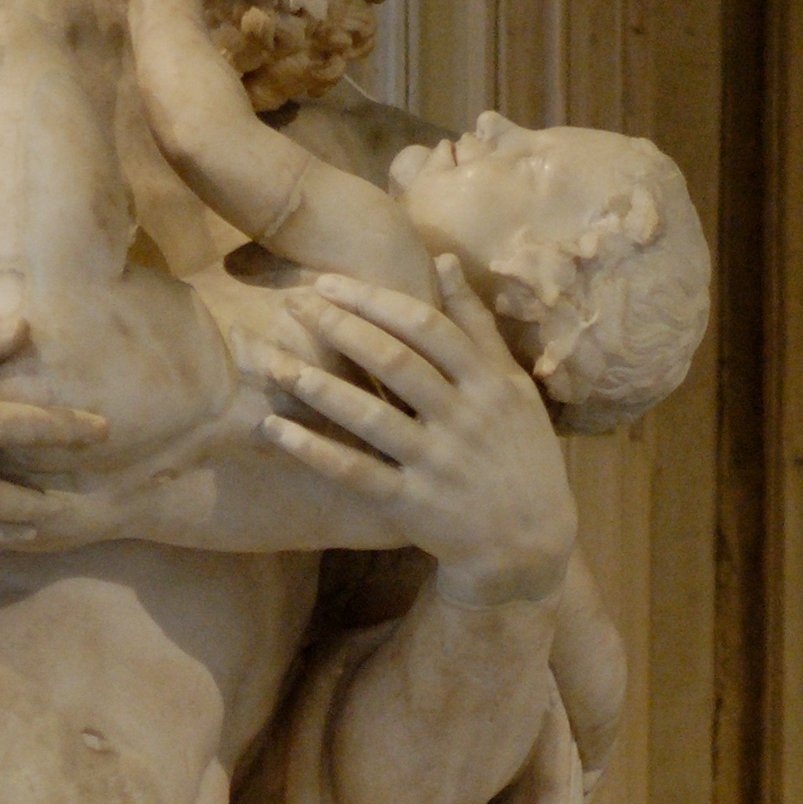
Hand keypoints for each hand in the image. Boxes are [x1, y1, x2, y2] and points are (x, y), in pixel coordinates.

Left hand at [251, 258, 578, 600]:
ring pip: (370, 416)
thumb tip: (444, 260)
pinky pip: (356, 472)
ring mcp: (436, 463)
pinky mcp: (412, 504)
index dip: (375, 300)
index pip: (426, 327)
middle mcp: (463, 418)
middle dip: (341, 328)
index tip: (328, 282)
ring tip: (275, 360)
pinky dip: (314, 450)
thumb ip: (475, 324)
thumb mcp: (512, 385)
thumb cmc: (518, 453)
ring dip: (319, 386)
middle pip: (395, 362)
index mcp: (488, 383)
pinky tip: (275, 430)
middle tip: (293, 303)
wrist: (528, 543)